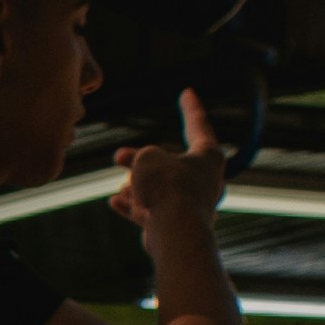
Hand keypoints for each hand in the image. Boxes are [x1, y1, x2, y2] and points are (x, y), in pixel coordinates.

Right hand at [113, 87, 231, 253]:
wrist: (175, 231)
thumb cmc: (167, 188)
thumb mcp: (148, 158)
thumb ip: (144, 157)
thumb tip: (141, 171)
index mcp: (208, 156)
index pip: (198, 125)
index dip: (190, 107)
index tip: (187, 92)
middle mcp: (205, 179)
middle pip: (170, 163)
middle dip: (141, 160)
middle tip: (118, 156)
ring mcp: (193, 203)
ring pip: (161, 188)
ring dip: (138, 186)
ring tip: (123, 188)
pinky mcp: (180, 224)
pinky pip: (155, 210)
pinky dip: (136, 205)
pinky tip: (115, 202)